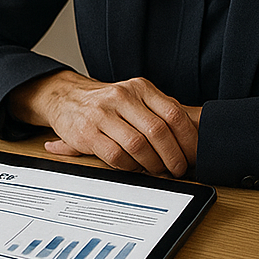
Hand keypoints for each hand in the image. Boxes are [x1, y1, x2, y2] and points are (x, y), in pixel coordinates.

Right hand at [8, 70, 199, 176]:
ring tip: (156, 170)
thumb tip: (191, 139)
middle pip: (158, 131)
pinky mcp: (86, 132)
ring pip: (138, 145)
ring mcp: (102, 113)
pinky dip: (129, 167)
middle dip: (172, 156)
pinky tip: (132, 168)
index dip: (187, 139)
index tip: (192, 155)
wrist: (66, 96)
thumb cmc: (107, 102)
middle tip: (177, 169)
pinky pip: (116, 156)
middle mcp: (122, 96)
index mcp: (139, 87)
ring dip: (152, 164)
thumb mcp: (134, 97)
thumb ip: (158, 111)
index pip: (173, 113)